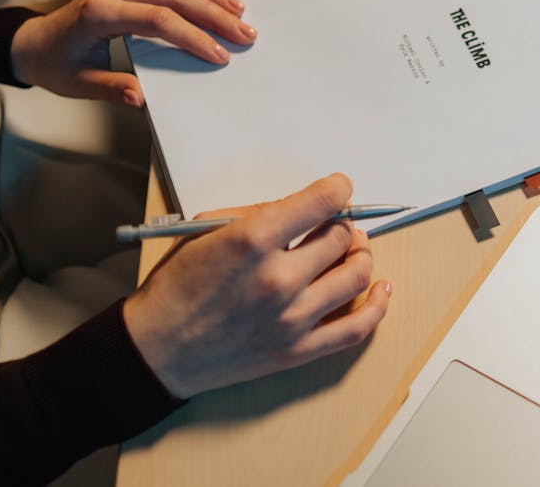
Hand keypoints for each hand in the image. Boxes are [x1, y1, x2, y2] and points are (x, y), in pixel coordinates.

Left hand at [10, 0, 256, 106]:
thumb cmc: (57, 65)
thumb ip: (112, 88)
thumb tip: (142, 99)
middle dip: (214, 14)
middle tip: (245, 34)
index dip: (193, 37)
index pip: (158, 20)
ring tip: (238, 10)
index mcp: (101, 14)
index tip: (219, 55)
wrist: (34, 43)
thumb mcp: (79, 85)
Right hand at [123, 174, 391, 397]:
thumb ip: (258, 213)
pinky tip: (382, 288)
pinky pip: (356, 328)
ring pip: (356, 277)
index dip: (338, 189)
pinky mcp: (298, 350)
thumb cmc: (176, 286)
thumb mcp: (205, 231)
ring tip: (354, 250)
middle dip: (344, 225)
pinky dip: (377, 306)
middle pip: (340, 239)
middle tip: (339, 225)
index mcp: (252, 241)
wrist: (157, 349)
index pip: (320, 202)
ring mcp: (292, 318)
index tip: (340, 189)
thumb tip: (304, 207)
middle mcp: (278, 279)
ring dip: (361, 256)